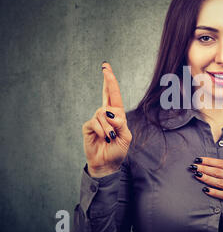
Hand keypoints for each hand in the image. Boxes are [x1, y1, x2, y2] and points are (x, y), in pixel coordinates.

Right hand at [82, 62, 131, 177]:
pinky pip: (96, 123)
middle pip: (106, 94)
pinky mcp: (88, 127)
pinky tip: (104, 138)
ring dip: (109, 126)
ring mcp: (96, 119)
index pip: (114, 95)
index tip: (106, 67)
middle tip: (105, 67)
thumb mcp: (125, 136)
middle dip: (107, 80)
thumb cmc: (117, 150)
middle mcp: (106, 114)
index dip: (111, 82)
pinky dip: (103, 131)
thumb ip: (121, 124)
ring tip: (110, 138)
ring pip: (103, 113)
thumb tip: (111, 113)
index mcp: (117, 114)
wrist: (107, 164)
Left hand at [191, 141, 222, 209]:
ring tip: (196, 175)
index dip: (209, 161)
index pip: (222, 163)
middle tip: (192, 166)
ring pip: (219, 182)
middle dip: (204, 168)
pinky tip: (206, 190)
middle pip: (217, 172)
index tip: (200, 159)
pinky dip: (214, 193)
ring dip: (206, 178)